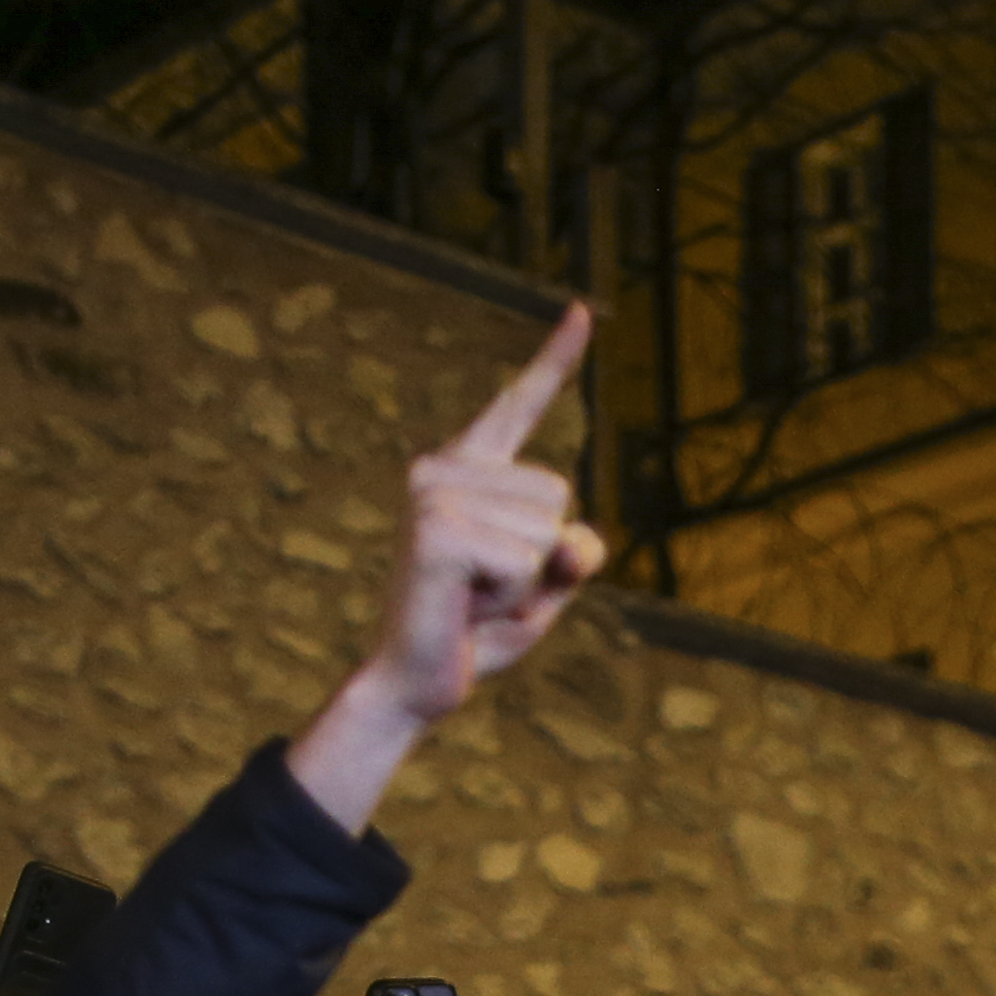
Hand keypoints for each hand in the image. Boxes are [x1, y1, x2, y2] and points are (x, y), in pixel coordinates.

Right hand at [287, 302, 604, 830]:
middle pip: (559, 492)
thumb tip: (577, 540)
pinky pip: (526, 560)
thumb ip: (571, 557)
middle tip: (485, 587)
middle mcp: (443, 468)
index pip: (519, 405)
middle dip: (543, 555)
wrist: (413, 685)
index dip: (553, 359)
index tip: (582, 310)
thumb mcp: (543, 591)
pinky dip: (511, 597)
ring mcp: (434, 493)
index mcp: (468, 471)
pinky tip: (465, 604)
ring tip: (472, 596)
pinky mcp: (436, 529)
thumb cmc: (473, 633)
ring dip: (526, 580)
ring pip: (547, 528)